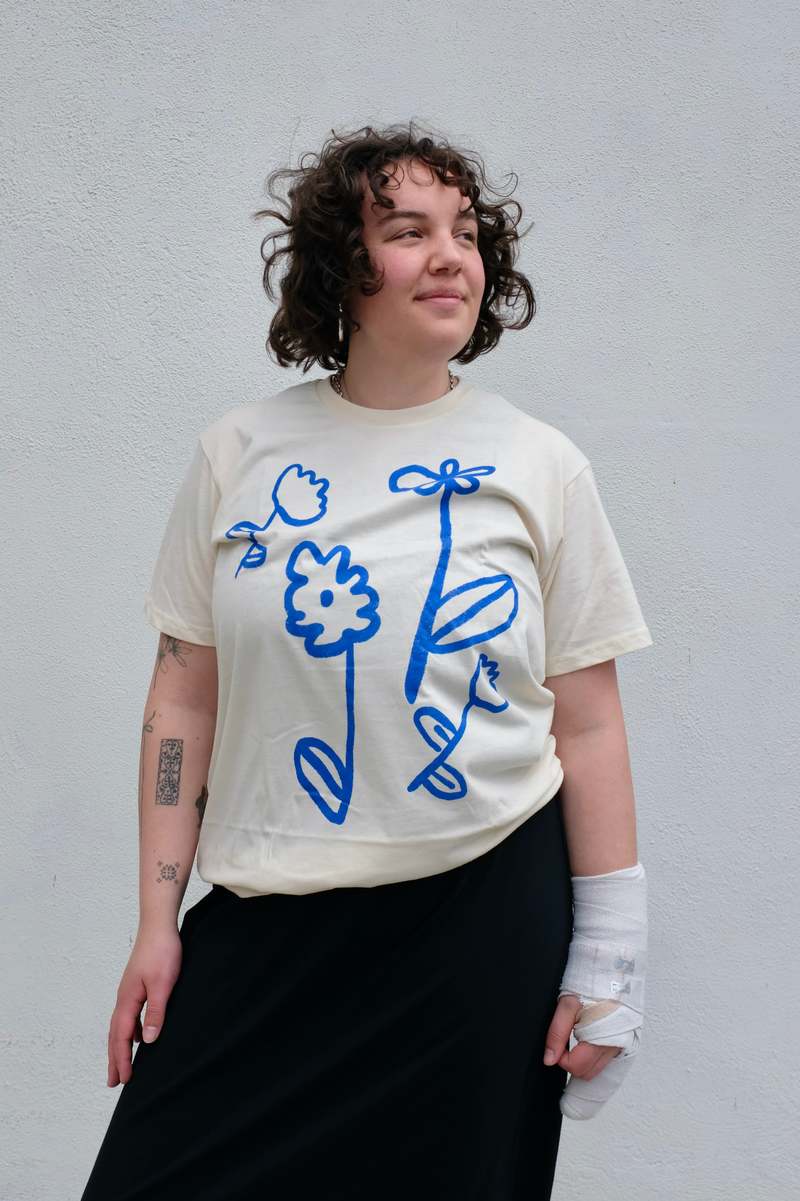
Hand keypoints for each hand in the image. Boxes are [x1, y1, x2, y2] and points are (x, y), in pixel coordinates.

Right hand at [106, 924, 181, 1086]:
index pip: (121, 1037)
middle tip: (113, 1082)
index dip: (122, 1059)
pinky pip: (129, 1015)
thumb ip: (155, 1012)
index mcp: (127, 1000)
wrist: (159, 925)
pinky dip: (128, 1030)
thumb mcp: (163, 984)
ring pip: (120, 1025)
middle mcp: (124, 998)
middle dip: (115, 1059)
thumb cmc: (162, 952)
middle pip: (115, 1035)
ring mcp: (129, 991)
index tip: (123, 1080)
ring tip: (121, 1064)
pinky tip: (136, 1035)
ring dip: (120, 1046)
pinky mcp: (137, 985)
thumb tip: (146, 1041)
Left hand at [544, 992, 640, 1119]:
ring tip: (577, 1034)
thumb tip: (549, 1059)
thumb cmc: (593, 984)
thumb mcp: (568, 1004)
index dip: (561, 1058)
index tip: (557, 1043)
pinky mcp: (624, 1040)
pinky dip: (594, 1053)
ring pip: (597, 1068)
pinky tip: (589, 1035)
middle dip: (571, 1061)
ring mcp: (621, 1044)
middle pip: (587, 1073)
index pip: (576, 1067)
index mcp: (600, 1038)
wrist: (614, 969)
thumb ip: (557, 1033)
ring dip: (583, 1058)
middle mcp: (614, 1046)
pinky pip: (606, 1058)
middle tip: (565, 1038)